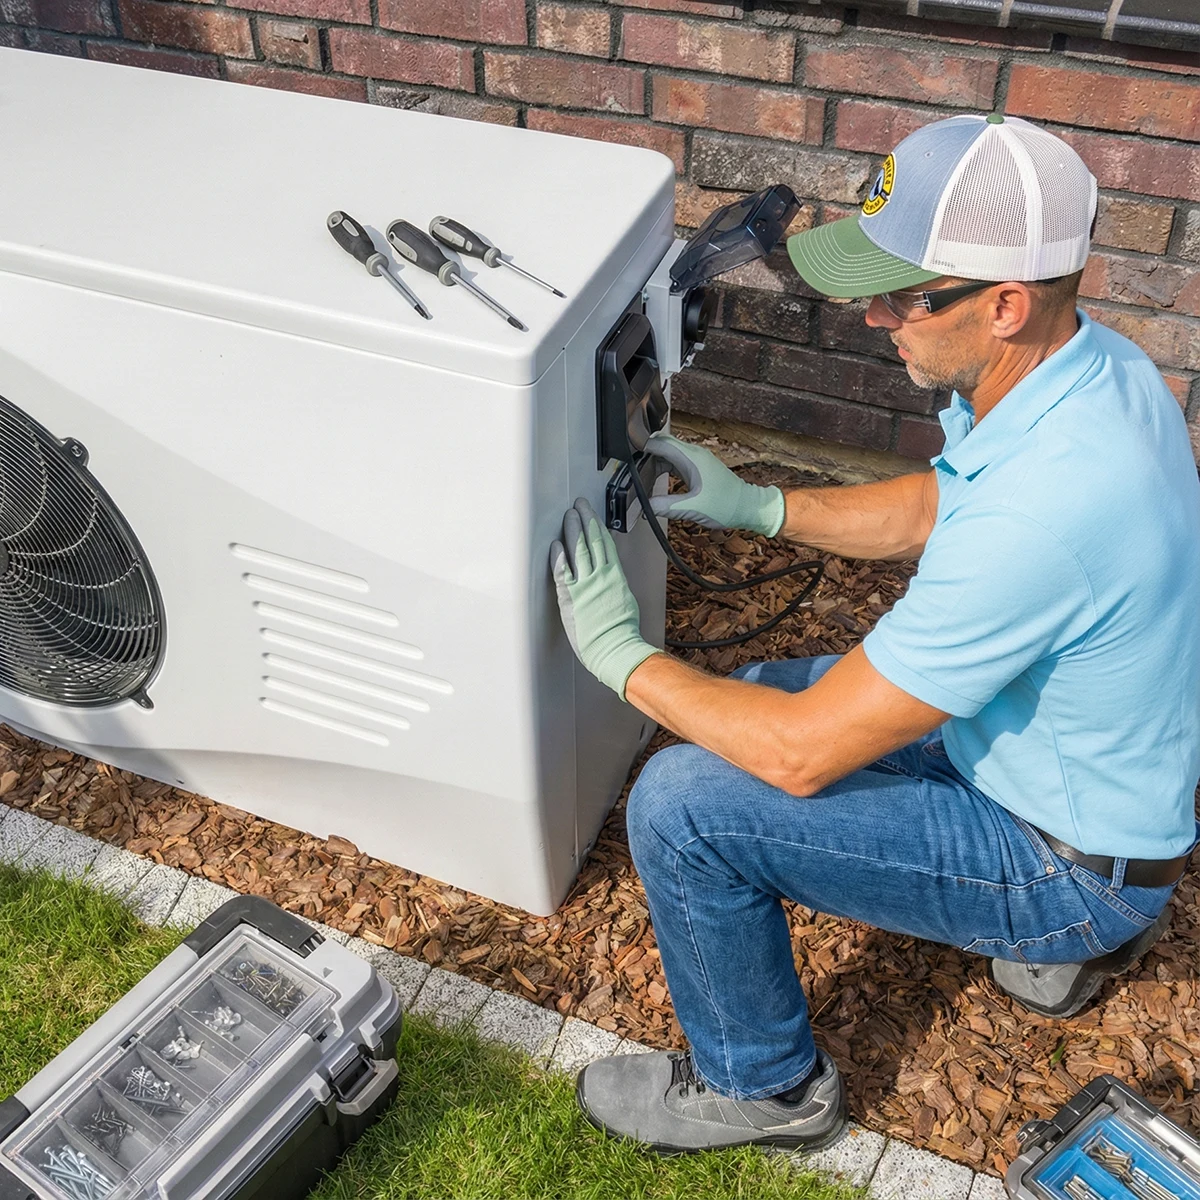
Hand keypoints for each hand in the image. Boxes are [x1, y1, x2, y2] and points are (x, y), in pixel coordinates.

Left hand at [550, 498, 657, 698]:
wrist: (615, 648)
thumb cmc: (621, 633)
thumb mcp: (624, 602)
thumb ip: (615, 588)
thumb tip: (612, 581)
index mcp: (615, 577)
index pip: (605, 545)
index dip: (597, 527)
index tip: (592, 515)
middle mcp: (601, 577)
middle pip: (591, 541)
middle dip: (584, 520)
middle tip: (579, 505)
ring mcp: (585, 585)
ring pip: (578, 550)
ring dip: (572, 531)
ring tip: (568, 516)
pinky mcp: (571, 597)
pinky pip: (563, 572)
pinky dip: (558, 557)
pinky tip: (555, 545)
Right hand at [645, 433, 784, 536]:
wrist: (748, 507)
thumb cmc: (727, 505)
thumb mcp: (693, 509)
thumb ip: (666, 507)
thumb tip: (647, 507)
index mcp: (691, 458)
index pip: (660, 443)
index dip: (642, 447)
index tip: (628, 455)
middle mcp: (694, 454)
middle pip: (662, 444)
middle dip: (646, 455)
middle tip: (632, 469)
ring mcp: (697, 459)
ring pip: (669, 452)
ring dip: (655, 462)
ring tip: (643, 478)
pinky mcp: (699, 467)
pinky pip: (676, 461)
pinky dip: (664, 468)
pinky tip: (659, 481)